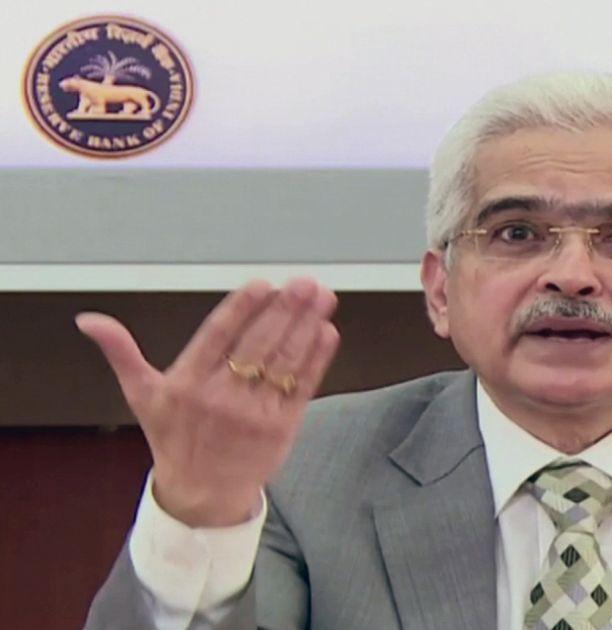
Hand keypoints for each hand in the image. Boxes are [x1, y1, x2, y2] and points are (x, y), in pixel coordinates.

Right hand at [76, 278, 339, 526]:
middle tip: (305, 283)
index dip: (242, 309)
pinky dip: (317, 359)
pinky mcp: (281, 428)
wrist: (200, 494)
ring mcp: (254, 413)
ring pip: (284, 362)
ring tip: (322, 298)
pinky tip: (326, 332)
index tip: (264, 284)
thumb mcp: (141, 396)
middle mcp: (221, 397)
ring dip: (306, 327)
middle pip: (258, 345)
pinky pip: (302, 387)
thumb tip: (89, 320)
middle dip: (285, 310)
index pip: (218, 336)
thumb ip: (121, 353)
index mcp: (187, 383)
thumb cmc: (173, 437)